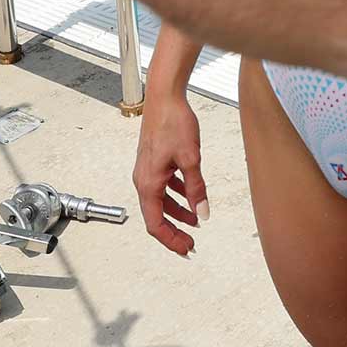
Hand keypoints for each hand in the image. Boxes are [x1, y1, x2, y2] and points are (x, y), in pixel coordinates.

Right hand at [132, 90, 207, 256]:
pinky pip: (164, 187)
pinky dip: (176, 195)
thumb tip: (203, 213)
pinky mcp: (154, 162)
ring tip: (195, 221)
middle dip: (174, 231)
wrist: (164, 98)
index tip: (186, 249)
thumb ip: (196, 188)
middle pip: (157, 216)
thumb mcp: (191, 159)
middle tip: (191, 242)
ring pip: (161, 202)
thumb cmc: (173, 123)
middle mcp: (143, 180)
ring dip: (177, 213)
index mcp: (148, 183)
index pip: (155, 224)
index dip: (170, 240)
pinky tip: (190, 195)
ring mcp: (147, 171)